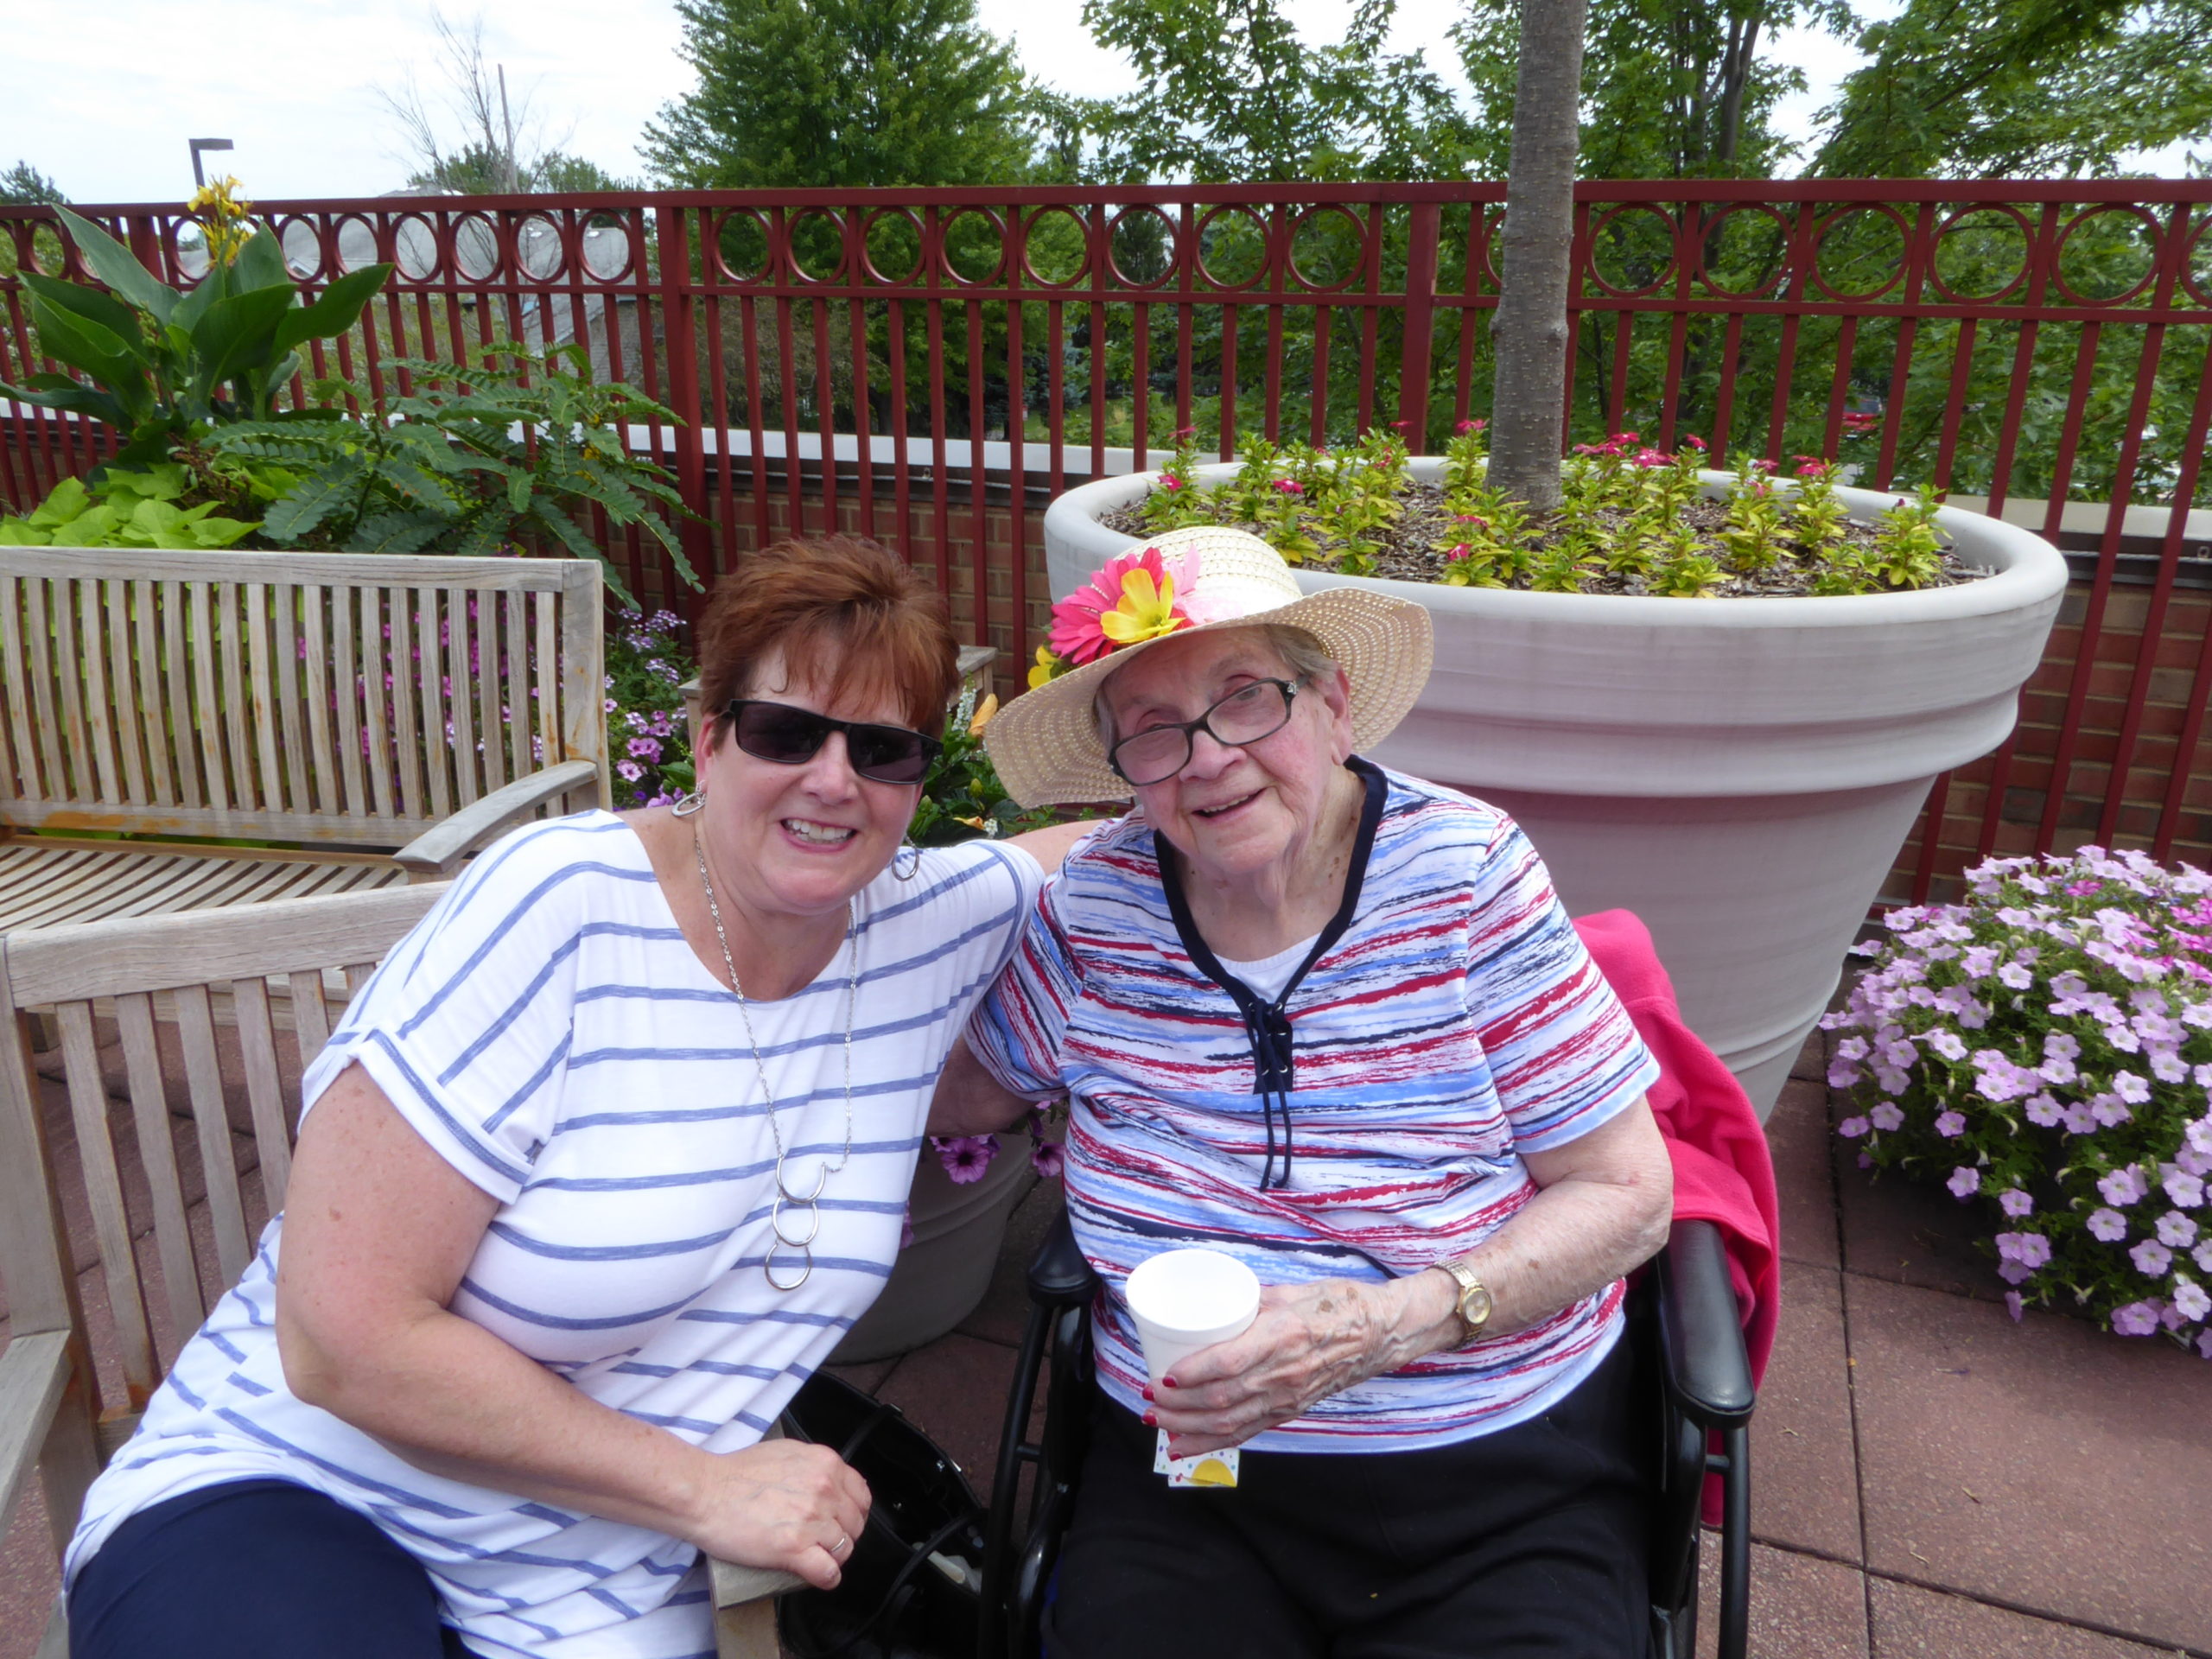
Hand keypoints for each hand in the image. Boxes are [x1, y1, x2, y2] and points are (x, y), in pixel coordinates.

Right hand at [683, 1438, 870, 1590]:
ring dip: (833, 1557)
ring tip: (816, 1558)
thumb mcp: (785, 1452)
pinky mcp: (794, 1548)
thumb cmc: (734, 1473)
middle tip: (825, 1542)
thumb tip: (826, 1481)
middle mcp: (824, 1490)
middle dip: (844, 1536)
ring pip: (844, 1549)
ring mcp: (811, 1519)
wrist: (704, 1493)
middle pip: (855, 1524)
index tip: (844, 1521)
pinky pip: (828, 1571)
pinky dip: (826, 1578)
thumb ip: (812, 1466)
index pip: (862, 1495)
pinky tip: (819, 1576)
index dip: (854, 1512)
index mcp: (825, 1464)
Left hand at [1147, 1272, 1457, 1455]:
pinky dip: (1212, 1442)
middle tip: (1149, 1399)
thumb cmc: (1339, 1304)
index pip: (1229, 1362)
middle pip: (1222, 1399)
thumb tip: (1210, 1303)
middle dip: (1178, 1406)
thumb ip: (1249, 1300)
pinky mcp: (1291, 1410)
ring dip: (1188, 1427)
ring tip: (1157, 1423)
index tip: (1163, 1375)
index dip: (1191, 1374)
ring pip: (1230, 1421)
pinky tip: (1185, 1446)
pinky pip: (1247, 1431)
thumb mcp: (1290, 1291)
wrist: (1382, 1333)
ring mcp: (1288, 1397)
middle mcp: (1284, 1373)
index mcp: (1283, 1336)